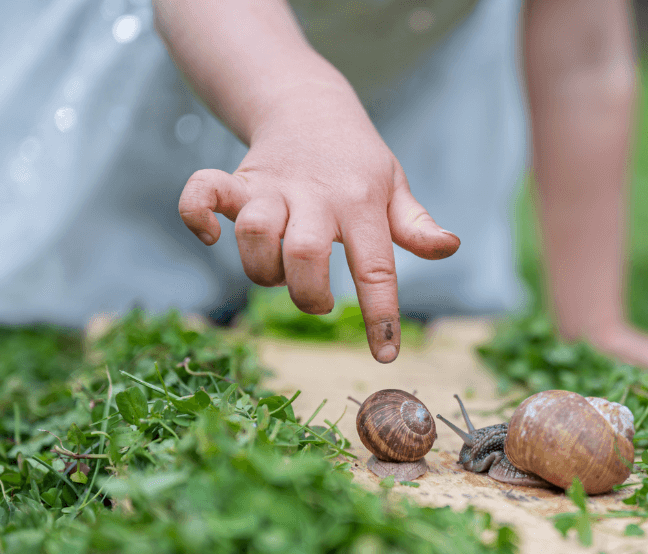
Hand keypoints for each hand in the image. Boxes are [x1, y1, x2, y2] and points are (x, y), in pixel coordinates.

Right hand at [177, 81, 459, 362]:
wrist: (310, 104)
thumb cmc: (358, 162)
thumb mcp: (395, 187)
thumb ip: (417, 225)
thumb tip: (450, 248)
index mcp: (362, 204)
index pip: (375, 267)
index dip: (380, 316)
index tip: (385, 355)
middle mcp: (316, 196)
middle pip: (304, 253)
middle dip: (307, 294)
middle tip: (317, 301)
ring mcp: (273, 187)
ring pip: (256, 232)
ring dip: (261, 269)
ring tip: (278, 272)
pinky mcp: (238, 180)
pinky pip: (202, 193)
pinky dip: (197, 217)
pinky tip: (213, 237)